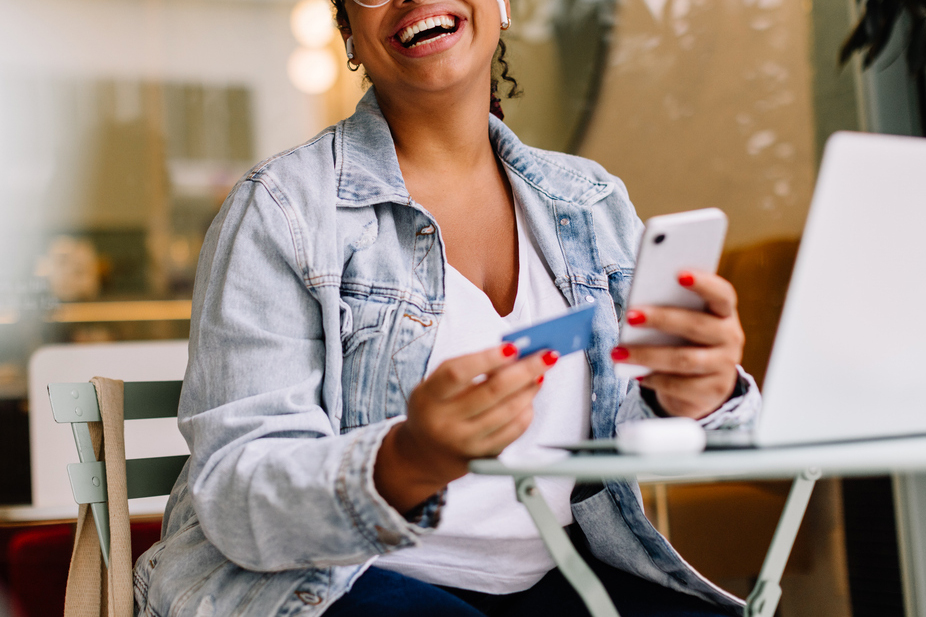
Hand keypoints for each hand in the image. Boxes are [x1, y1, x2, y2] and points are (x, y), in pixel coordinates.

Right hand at [374, 343, 557, 512]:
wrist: (423, 455)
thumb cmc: (436, 409)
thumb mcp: (437, 386)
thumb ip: (468, 369)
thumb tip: (513, 354)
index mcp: (428, 397)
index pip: (457, 373)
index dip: (486, 359)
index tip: (513, 348)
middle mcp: (444, 422)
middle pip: (491, 392)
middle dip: (524, 371)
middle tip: (545, 355)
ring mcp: (464, 442)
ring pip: (507, 412)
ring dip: (529, 389)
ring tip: (539, 375)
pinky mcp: (482, 457)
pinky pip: (513, 432)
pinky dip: (526, 411)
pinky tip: (528, 399)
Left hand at [611, 270, 743, 418]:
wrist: (702, 387)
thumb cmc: (685, 343)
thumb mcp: (682, 325)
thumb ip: (670, 311)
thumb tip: (637, 307)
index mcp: (724, 313)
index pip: (721, 294)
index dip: (704, 283)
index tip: (679, 274)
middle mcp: (730, 337)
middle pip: (697, 325)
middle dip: (661, 319)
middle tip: (630, 316)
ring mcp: (724, 366)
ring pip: (684, 359)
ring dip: (647, 354)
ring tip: (618, 352)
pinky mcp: (713, 391)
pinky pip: (679, 385)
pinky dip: (654, 378)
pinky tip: (635, 374)